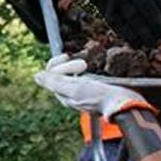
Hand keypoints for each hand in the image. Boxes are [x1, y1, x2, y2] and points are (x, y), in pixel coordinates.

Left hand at [34, 54, 149, 120]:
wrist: (125, 103)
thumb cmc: (102, 97)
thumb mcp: (75, 89)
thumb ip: (55, 82)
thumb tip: (36, 76)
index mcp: (64, 96)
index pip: (51, 74)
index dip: (58, 64)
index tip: (68, 57)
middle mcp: (70, 95)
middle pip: (59, 73)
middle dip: (68, 65)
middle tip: (83, 64)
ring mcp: (81, 93)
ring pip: (70, 74)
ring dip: (75, 66)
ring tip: (86, 66)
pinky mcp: (92, 90)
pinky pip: (80, 76)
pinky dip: (83, 70)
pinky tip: (90, 70)